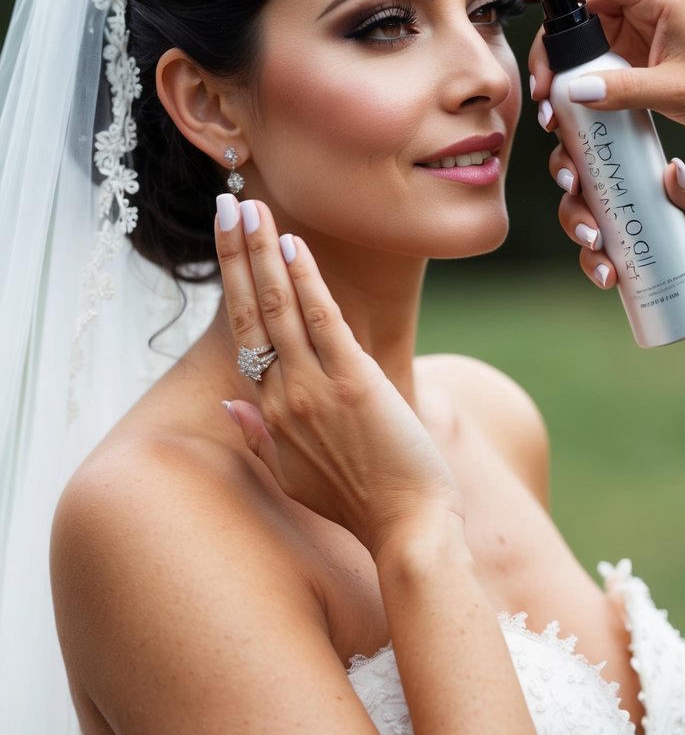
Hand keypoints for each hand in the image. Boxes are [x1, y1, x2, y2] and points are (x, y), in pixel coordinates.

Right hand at [215, 196, 461, 557]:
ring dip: (264, 253)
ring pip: (280, 307)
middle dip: (237, 253)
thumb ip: (259, 439)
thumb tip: (229, 407)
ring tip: (252, 208)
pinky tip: (295, 246)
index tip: (228, 240)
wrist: (407, 530)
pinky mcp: (354, 382)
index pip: (245, 333)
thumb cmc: (359, 505)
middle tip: (227, 204)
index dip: (234, 282)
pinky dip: (307, 283)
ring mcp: (315, 387)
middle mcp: (283, 396)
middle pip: (251, 309)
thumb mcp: (294, 479)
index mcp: (269, 414)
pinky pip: (323, 321)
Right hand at [550, 144, 684, 313]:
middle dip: (568, 193)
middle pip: (573, 188)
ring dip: (575, 228)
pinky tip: (608, 276)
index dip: (568, 155)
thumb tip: (675, 168)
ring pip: (574, 222)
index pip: (590, 155)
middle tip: (578, 198)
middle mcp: (612, 202)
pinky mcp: (609, 261)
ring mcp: (607, 232)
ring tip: (595, 243)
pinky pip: (589, 261)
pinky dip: (593, 267)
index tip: (572, 171)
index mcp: (629, 178)